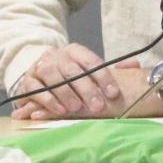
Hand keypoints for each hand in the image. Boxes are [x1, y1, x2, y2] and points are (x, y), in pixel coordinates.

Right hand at [10, 44, 142, 119]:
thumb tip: (135, 64)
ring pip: (52, 77)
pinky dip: (48, 100)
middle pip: (72, 70)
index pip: (91, 61)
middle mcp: (56, 56)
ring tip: (77, 108)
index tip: (113, 93)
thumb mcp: (88, 71)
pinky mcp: (27, 82)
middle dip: (86, 89)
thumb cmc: (68, 76)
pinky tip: (60, 110)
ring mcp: (40, 68)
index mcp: (74, 51)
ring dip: (66, 94)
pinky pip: (36, 90)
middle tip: (98, 106)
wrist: (37, 75)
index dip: (103, 76)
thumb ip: (111, 70)